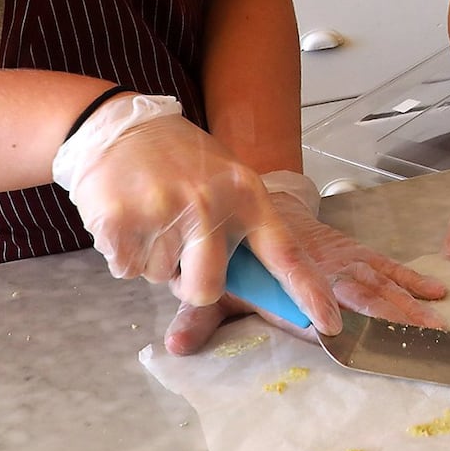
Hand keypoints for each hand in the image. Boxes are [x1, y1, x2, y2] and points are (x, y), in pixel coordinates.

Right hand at [52, 94, 338, 334]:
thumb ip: (241, 225)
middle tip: (179, 249)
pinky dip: (123, 254)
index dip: (308, 291)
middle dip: (191, 283)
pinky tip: (126, 217)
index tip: (330, 324)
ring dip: (153, 259)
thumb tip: (260, 285)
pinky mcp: (119, 222)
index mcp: (245, 193)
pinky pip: (126, 270)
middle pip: (208, 289)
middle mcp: (209, 203)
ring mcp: (163, 211)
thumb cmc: (180, 160)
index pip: (285, 252)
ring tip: (151, 214)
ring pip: (160, 279)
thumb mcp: (225, 178)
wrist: (120, 125)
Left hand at [161, 175, 448, 354]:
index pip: (309, 296)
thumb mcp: (212, 278)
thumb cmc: (237, 246)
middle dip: (390, 317)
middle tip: (419, 340)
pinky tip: (437, 293)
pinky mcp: (354, 252)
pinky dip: (412, 279)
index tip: (340, 334)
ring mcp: (342, 256)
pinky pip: (386, 265)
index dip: (323, 314)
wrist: (254, 197)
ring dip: (409, 305)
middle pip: (359, 290)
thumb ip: (196, 313)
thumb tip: (175, 346)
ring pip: (380, 280)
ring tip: (438, 328)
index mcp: (288, 271)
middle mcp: (321, 263)